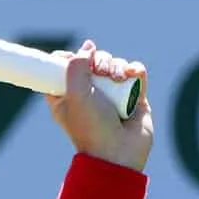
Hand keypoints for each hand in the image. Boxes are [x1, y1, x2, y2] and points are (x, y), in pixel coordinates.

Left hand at [44, 39, 153, 170]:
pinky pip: (135, 74)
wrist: (119, 152)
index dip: (67, 59)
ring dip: (117, 65)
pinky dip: (135, 70)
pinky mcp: (133, 96)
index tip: (71, 58)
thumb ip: (77, 66)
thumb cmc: (91, 127)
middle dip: (98, 60)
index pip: (63, 69)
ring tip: (118, 78)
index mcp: (65, 97)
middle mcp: (88, 94)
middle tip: (100, 70)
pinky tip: (132, 75)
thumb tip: (87, 46)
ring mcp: (112, 95)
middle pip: (92, 62)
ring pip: (114, 65)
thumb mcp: (75, 94)